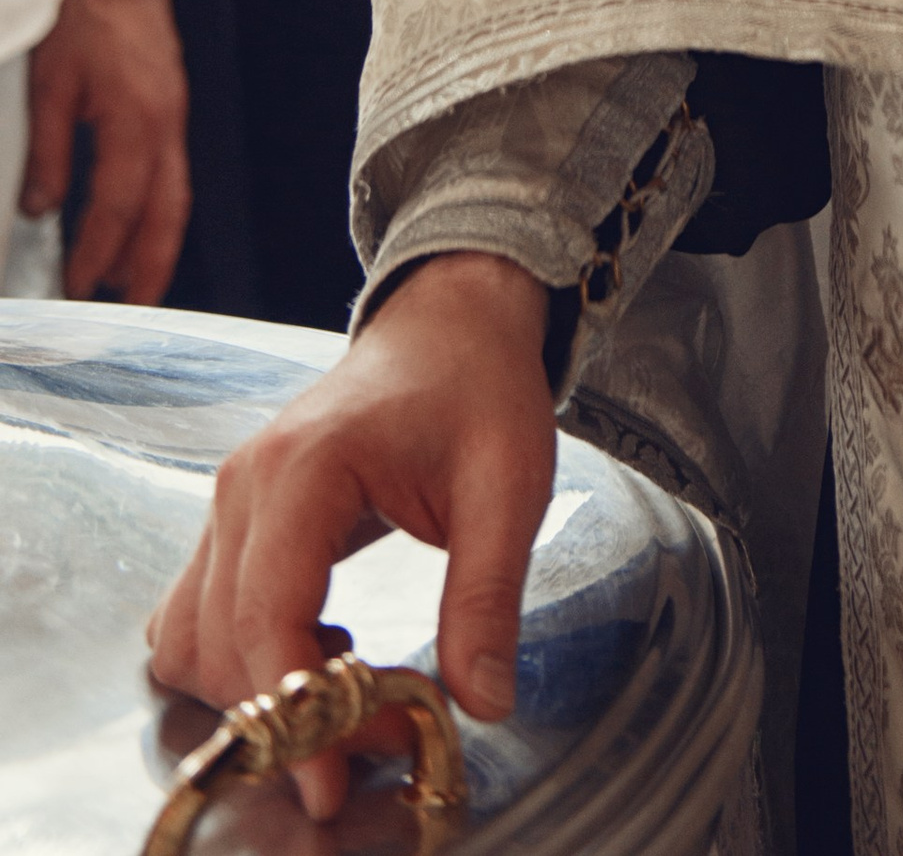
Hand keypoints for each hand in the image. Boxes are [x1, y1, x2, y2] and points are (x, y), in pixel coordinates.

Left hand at [21, 0, 188, 300]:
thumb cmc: (85, 18)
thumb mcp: (49, 86)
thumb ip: (47, 153)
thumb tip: (40, 209)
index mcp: (136, 120)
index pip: (117, 205)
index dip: (96, 252)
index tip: (75, 285)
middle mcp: (165, 125)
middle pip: (167, 214)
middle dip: (149, 268)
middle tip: (129, 310)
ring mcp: (173, 117)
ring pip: (176, 198)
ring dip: (156, 245)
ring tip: (130, 283)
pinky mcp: (170, 110)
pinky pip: (172, 174)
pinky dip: (157, 211)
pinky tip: (136, 227)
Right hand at [147, 252, 553, 820]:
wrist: (451, 322)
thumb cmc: (478, 388)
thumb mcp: (508, 486)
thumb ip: (487, 597)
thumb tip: (482, 702)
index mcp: (305, 468)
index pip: (268, 618)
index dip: (296, 713)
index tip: (335, 781)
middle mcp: (244, 487)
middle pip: (222, 645)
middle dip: (290, 714)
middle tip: (379, 734)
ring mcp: (228, 501)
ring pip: (191, 641)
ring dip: (257, 689)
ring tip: (350, 681)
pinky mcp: (232, 519)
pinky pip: (195, 615)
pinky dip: (241, 657)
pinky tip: (320, 648)